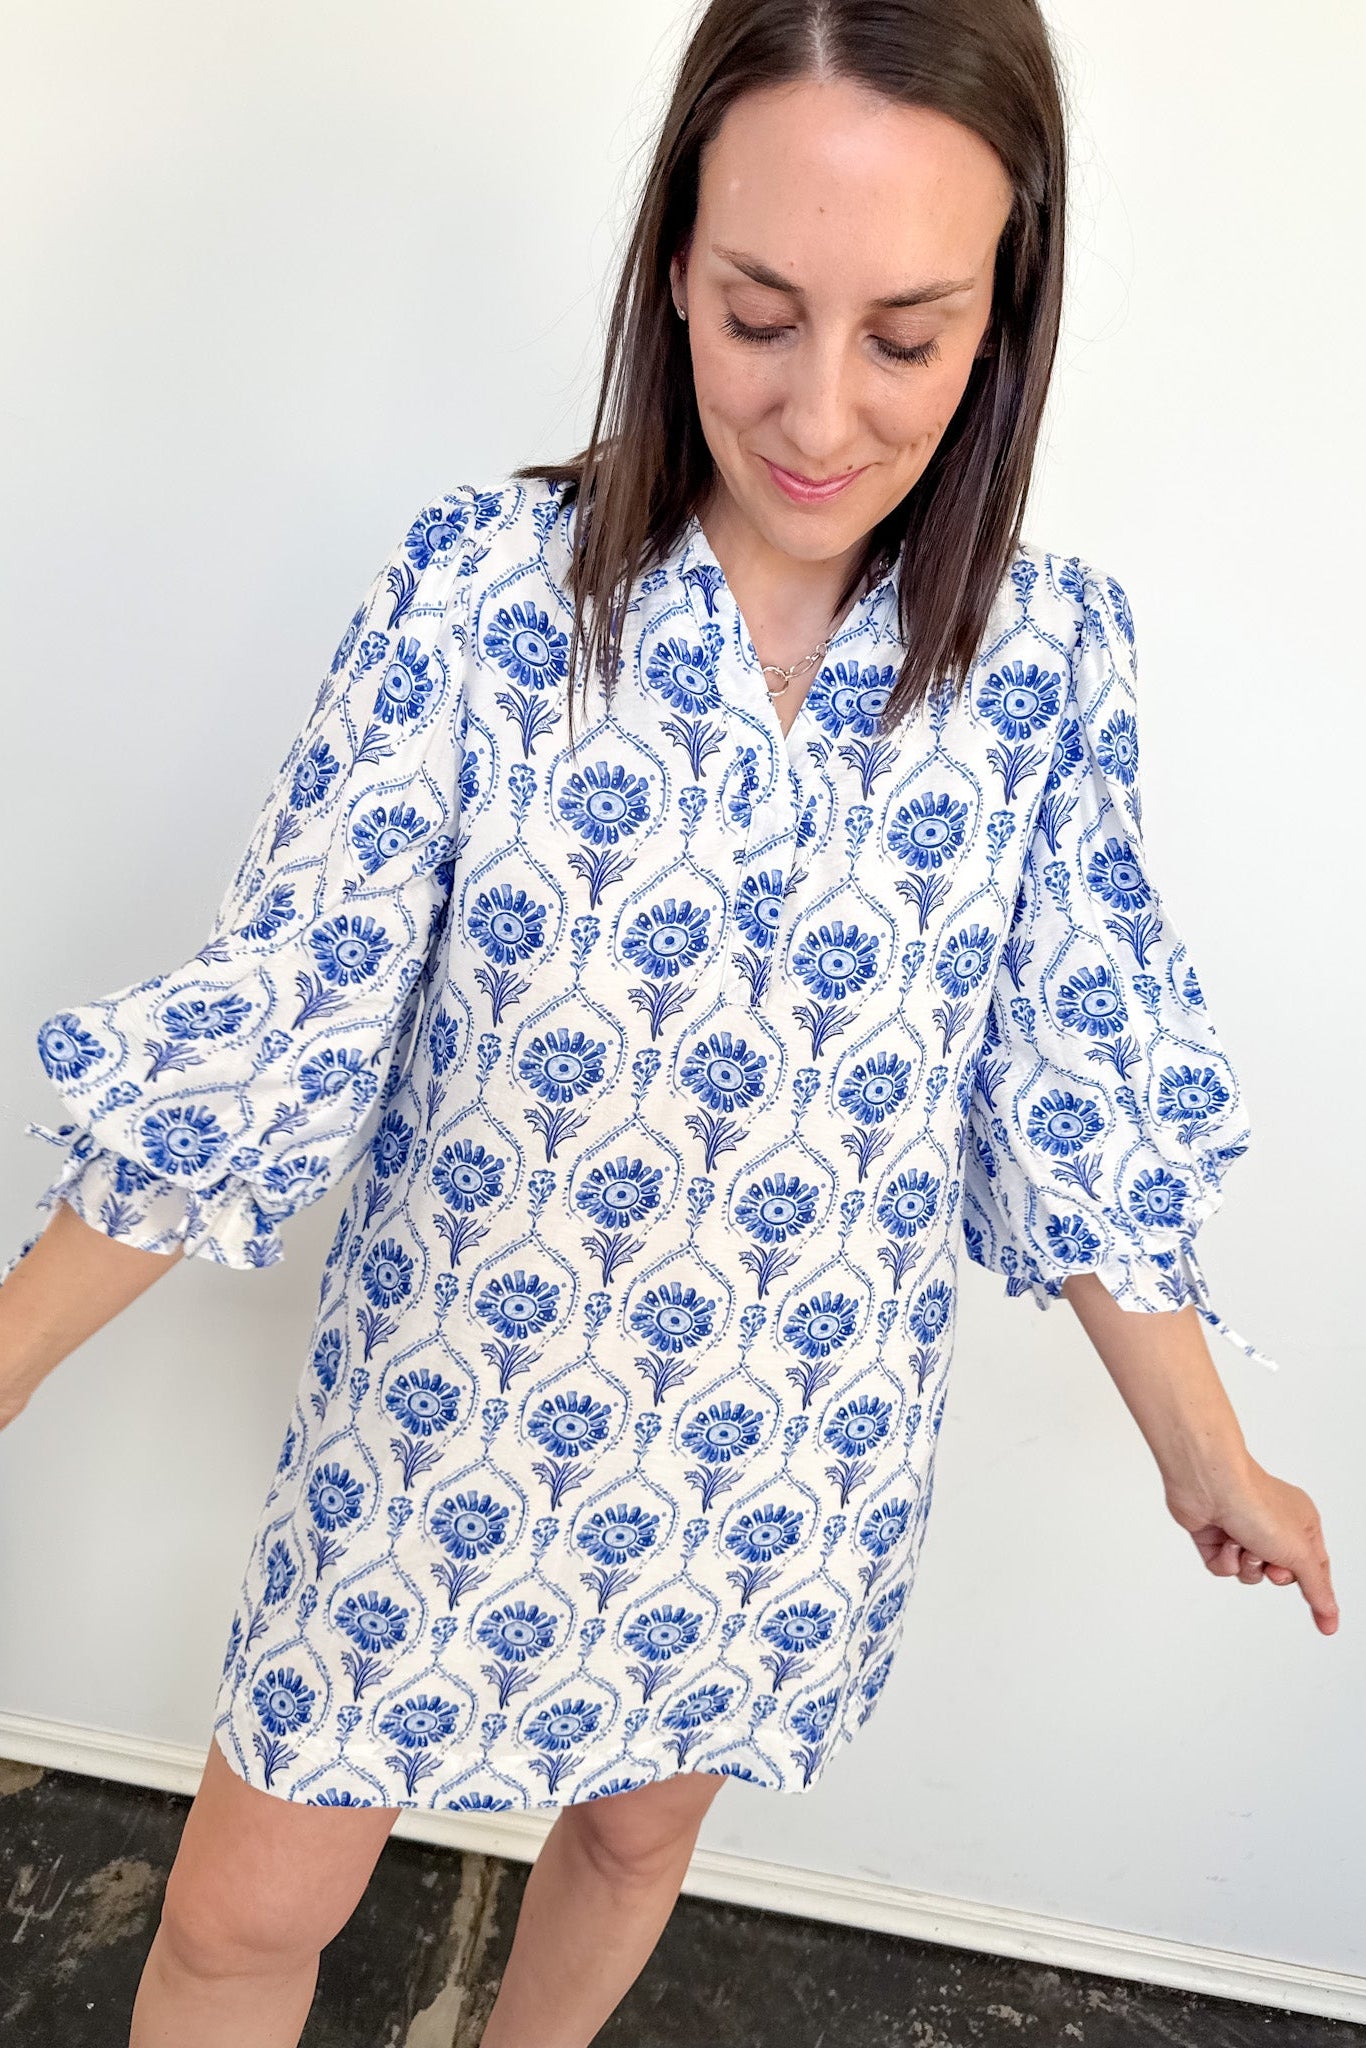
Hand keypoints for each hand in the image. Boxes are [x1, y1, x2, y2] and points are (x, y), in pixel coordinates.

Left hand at [1165, 1456, 1338, 1634]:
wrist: (1209, 1485)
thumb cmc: (1257, 1504)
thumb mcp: (1299, 1553)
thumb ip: (1316, 1587)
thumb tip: (1331, 1615)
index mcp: (1301, 1522)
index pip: (1315, 1567)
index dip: (1318, 1592)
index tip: (1326, 1624)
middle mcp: (1272, 1525)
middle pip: (1280, 1574)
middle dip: (1273, 1572)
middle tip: (1270, 1561)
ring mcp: (1242, 1530)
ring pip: (1250, 1573)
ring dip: (1246, 1564)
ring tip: (1241, 1541)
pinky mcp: (1215, 1535)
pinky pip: (1223, 1568)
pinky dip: (1223, 1560)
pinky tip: (1222, 1539)